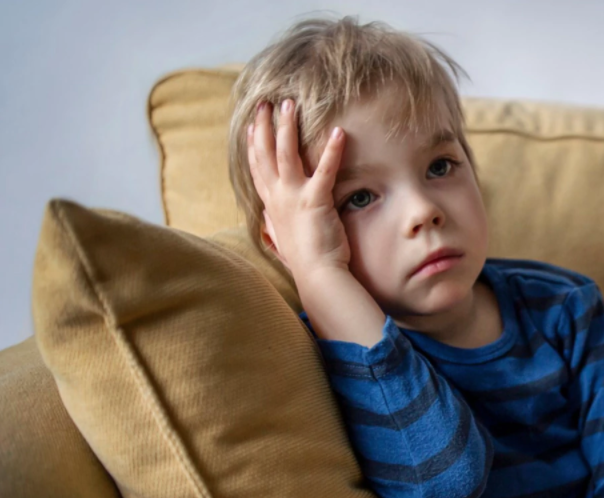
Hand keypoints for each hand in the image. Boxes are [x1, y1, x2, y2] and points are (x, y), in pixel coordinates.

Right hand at [245, 98, 349, 274]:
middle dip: (265, 125)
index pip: (257, 169)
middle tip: (265, 102)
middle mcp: (278, 197)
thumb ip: (274, 226)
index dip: (254, 145)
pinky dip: (331, 149)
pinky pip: (324, 169)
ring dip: (287, 126)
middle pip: (266, 154)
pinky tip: (337, 131)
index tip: (253, 125)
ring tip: (290, 104)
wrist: (317, 276)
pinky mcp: (315, 200)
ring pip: (286, 153)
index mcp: (271, 205)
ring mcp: (294, 197)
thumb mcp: (282, 240)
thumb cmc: (304, 261)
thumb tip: (267, 222)